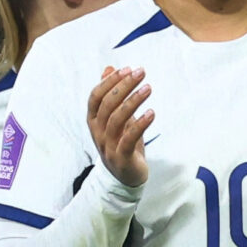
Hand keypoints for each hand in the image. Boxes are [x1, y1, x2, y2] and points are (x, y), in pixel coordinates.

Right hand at [86, 67, 152, 186]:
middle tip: (141, 72)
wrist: (126, 177)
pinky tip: (152, 113)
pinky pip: (129, 139)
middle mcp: (97, 132)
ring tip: (148, 88)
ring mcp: (108, 146)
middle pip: (107, 105)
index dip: (110, 82)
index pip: (95, 97)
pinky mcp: (122, 158)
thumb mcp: (116, 117)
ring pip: (117, 120)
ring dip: (133, 101)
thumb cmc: (121, 142)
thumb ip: (111, 94)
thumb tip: (109, 68)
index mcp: (94, 121)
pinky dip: (140, 124)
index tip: (127, 69)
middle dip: (124, 86)